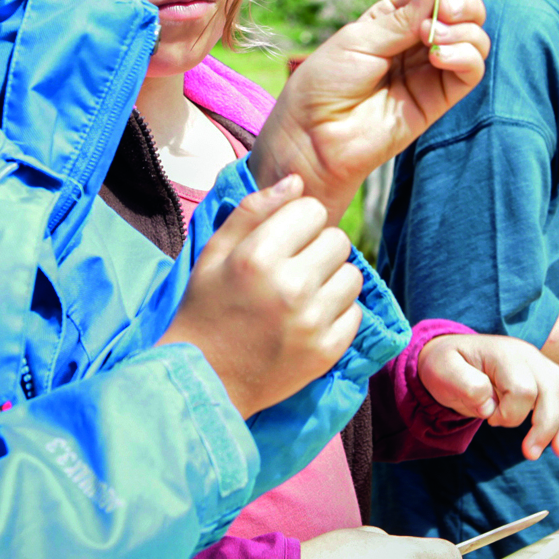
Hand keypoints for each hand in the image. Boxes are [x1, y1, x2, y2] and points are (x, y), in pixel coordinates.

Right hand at [157, 175, 362, 417]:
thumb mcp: (214, 252)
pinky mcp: (327, 352)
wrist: (204, 378)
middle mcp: (290, 287)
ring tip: (303, 293)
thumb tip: (297, 180)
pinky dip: (337, 312)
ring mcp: (311, 322)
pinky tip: (308, 319)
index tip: (283, 240)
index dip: (299, 221)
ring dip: (331, 279)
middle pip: (338, 240)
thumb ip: (253, 210)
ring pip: (352, 274)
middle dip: (318, 248)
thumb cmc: (206, 308)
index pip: (313, 210)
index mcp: (258, 257)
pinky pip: (355, 312)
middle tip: (294, 267)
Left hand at [252, 0, 488, 223]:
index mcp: (391, 20)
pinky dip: (466, 57)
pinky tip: (439, 57)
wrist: (314, 137)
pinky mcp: (439, 100)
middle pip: (462, 13)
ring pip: (474, 40)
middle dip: (463, 3)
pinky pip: (471, 72)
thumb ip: (403, 17)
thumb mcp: (359, 39)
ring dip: (464, 30)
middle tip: (445, 9)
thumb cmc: (325, 84)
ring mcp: (429, 71)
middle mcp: (415, 43)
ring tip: (434, 37)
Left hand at [417, 334, 558, 459]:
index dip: (509, 414)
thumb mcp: (441, 371)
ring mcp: (541, 365)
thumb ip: (463, 384)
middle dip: (546, 427)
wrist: (455, 356)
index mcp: (503, 354)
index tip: (489, 419)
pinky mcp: (547, 377)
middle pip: (553, 391)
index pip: (522, 389)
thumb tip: (488, 405)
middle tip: (529, 455)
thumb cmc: (448, 366)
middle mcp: (528, 356)